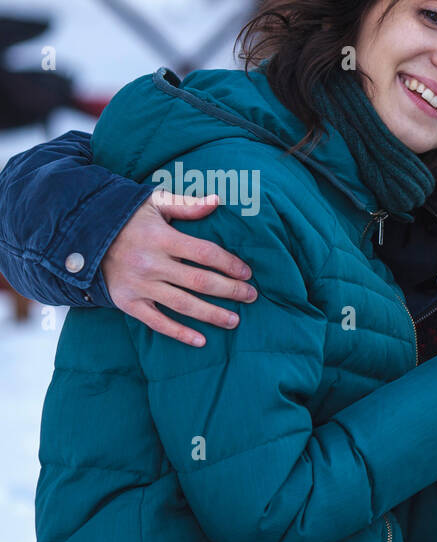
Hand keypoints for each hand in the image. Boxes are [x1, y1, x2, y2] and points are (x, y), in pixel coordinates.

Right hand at [102, 188, 257, 346]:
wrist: (80, 235)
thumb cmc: (125, 219)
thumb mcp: (153, 204)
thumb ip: (186, 205)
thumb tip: (216, 201)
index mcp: (161, 237)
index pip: (205, 253)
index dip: (230, 264)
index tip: (247, 273)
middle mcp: (151, 263)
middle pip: (200, 281)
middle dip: (230, 290)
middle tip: (252, 296)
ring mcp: (139, 285)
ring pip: (183, 304)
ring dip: (212, 314)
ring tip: (235, 320)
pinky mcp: (128, 302)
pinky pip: (156, 321)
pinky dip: (179, 333)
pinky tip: (201, 340)